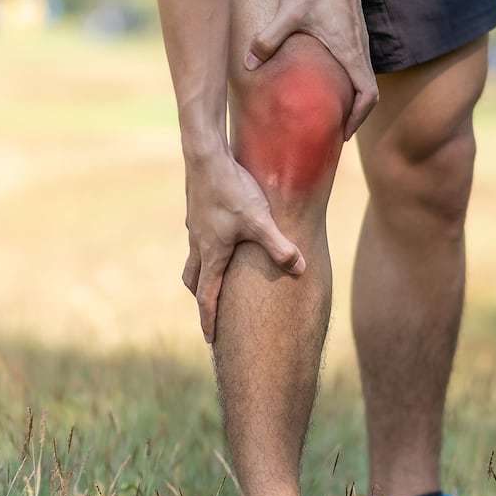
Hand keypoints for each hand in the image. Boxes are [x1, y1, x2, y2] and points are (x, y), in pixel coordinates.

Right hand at [182, 147, 305, 342]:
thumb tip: (300, 268)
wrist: (206, 156)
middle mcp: (200, 244)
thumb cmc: (232, 189)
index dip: (209, 320)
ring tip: (216, 276)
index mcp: (212, 253)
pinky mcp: (197, 211)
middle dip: (202, 298)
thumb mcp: (260, 221)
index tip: (210, 340)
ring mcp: (196, 227)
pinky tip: (222, 236)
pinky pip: (199, 238)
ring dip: (202, 272)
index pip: (207, 296)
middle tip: (211, 311)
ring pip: (194, 259)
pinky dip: (207, 248)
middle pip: (195, 280)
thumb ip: (280, 247)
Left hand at [243, 0, 377, 140]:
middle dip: (354, 116)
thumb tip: (249, 63)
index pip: (368, 94)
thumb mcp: (289, 12)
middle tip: (333, 133)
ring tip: (329, 116)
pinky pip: (356, 67)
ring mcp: (358, 42)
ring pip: (362, 80)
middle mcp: (359, 49)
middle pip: (367, 93)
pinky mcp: (352, 34)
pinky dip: (347, 83)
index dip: (359, 117)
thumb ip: (269, 39)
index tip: (343, 132)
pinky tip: (325, 87)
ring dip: (351, 100)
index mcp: (350, 51)